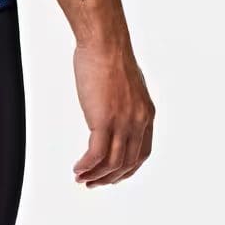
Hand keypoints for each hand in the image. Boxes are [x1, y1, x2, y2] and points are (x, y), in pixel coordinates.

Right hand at [72, 41, 153, 185]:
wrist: (105, 42)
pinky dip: (87, 165)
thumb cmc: (110, 54)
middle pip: (127, 163)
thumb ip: (124, 101)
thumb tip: (113, 107)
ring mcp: (122, 123)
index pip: (141, 153)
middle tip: (94, 183)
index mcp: (146, 113)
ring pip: (112, 163)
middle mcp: (139, 122)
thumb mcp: (126, 83)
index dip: (127, 168)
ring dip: (96, 175)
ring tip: (82, 178)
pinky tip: (78, 168)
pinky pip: (96, 154)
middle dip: (110, 177)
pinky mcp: (104, 120)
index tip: (113, 175)